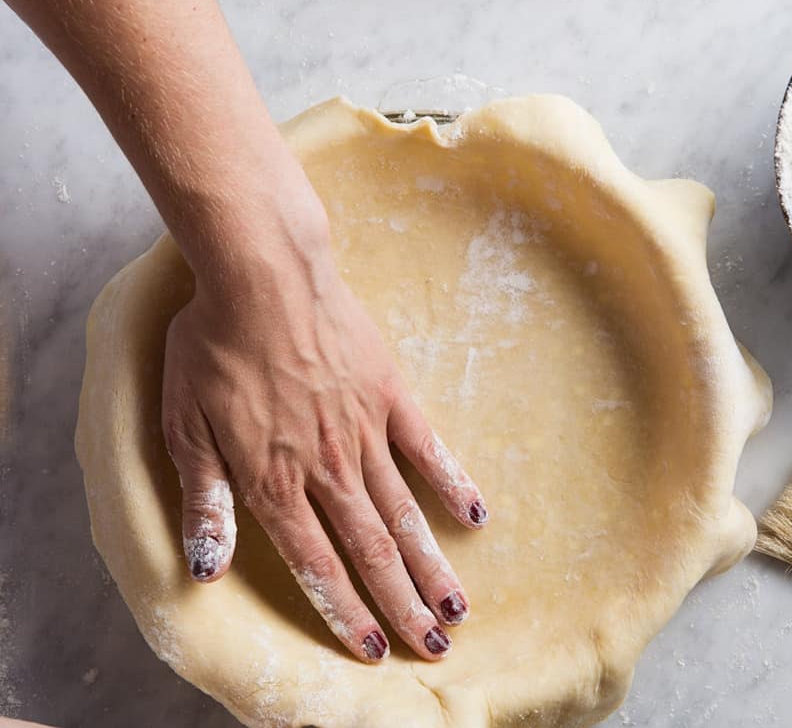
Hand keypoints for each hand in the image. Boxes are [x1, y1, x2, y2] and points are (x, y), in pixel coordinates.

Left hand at [161, 205, 486, 661]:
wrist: (262, 273)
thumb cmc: (212, 347)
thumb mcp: (184, 427)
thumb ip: (204, 501)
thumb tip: (206, 570)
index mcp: (275, 481)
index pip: (317, 563)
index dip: (345, 611)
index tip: (373, 649)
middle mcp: (328, 468)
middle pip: (371, 551)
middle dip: (401, 606)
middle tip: (435, 648)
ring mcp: (365, 432)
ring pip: (404, 512)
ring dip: (431, 565)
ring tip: (458, 608)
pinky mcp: (390, 395)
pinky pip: (427, 448)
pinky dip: (452, 483)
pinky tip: (476, 515)